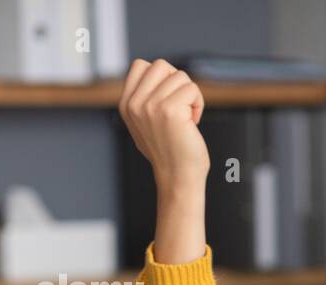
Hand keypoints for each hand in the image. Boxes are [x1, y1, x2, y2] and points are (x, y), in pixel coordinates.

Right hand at [118, 58, 209, 191]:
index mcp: (126, 104)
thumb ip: (144, 99)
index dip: (162, 78)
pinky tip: (194, 122)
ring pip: (180, 76)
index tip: (169, 101)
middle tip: (181, 107)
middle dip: (178, 83)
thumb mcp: (146, 123)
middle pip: (161, 66)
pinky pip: (192, 89)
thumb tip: (156, 71)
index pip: (141, 65)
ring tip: (187, 117)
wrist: (178, 178)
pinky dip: (199, 104)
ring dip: (190, 95)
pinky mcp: (170, 110)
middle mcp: (135, 103)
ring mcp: (150, 105)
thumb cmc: (170, 152)